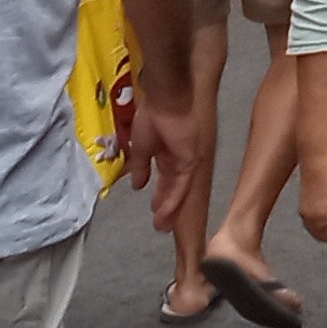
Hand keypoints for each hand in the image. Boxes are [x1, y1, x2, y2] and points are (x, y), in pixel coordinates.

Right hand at [119, 80, 207, 231]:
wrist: (166, 101)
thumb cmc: (152, 117)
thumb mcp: (140, 147)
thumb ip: (140, 167)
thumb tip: (136, 185)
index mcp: (165, 151)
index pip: (164, 178)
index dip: (159, 194)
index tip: (152, 208)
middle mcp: (178, 158)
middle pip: (172, 187)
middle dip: (165, 205)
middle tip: (160, 224)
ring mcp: (186, 160)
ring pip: (178, 190)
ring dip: (169, 208)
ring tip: (162, 226)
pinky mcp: (191, 161)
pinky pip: (181, 186)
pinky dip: (172, 200)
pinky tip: (164, 213)